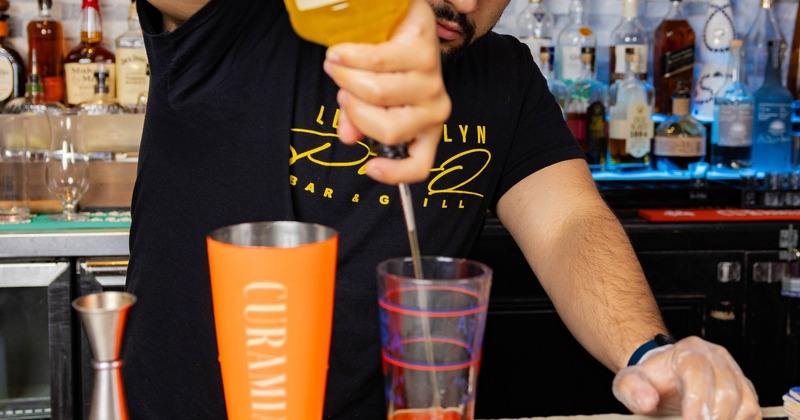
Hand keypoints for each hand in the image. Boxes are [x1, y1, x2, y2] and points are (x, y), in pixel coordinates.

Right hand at [322, 0, 450, 184]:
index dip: (395, 174)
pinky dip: (349, 57)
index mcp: (425, 129)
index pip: (420, 164)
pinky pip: (376, 62)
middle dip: (354, 110)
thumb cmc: (390, 68)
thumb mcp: (371, 101)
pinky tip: (339, 53)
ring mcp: (432, 81)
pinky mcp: (424, 52)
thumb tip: (347, 137)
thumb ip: (358, 121)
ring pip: (377, 93)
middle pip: (387, 129)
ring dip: (347, 77)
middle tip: (342, 90)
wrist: (404, 23)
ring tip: (337, 64)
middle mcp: (435, 110)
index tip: (369, 167)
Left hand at [612, 336, 760, 418]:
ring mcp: (735, 374)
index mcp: (688, 351)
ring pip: (744, 402)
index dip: (696, 401)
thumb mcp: (629, 382)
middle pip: (725, 390)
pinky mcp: (746, 392)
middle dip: (714, 418)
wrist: (665, 380)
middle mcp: (716, 358)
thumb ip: (633, 390)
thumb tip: (647, 402)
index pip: (697, 373)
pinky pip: (753, 412)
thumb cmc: (650, 381)